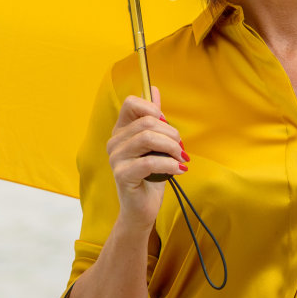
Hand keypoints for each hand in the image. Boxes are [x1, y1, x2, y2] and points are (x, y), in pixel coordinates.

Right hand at [106, 85, 187, 228]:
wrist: (143, 208)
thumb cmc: (151, 175)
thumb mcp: (156, 144)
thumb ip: (154, 118)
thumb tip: (154, 90)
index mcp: (121, 130)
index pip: (131, 103)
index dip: (152, 107)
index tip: (166, 122)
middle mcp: (115, 141)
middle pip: (147, 121)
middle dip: (171, 133)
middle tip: (181, 148)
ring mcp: (116, 158)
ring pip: (148, 138)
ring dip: (171, 147)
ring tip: (180, 158)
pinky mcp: (122, 175)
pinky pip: (149, 161)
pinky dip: (169, 164)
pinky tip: (178, 170)